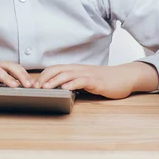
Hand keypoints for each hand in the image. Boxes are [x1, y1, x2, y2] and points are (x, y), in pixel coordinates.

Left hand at [35, 62, 158, 98]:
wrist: (124, 77)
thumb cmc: (104, 80)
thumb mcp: (85, 80)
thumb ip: (72, 83)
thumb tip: (58, 90)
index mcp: (74, 69)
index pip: (54, 69)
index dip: (42, 75)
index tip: (33, 84)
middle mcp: (78, 69)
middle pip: (57, 70)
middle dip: (44, 78)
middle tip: (35, 87)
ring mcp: (87, 74)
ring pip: (67, 74)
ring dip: (55, 81)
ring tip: (45, 88)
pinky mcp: (96, 81)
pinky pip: (82, 81)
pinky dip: (73, 84)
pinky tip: (66, 88)